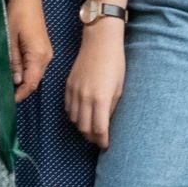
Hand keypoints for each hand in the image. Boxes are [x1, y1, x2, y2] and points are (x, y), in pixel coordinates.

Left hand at [5, 0, 51, 101]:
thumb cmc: (17, 15)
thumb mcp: (9, 39)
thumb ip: (13, 62)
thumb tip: (16, 81)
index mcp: (38, 56)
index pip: (31, 83)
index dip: (20, 95)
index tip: (7, 102)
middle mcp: (46, 57)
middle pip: (34, 81)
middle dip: (21, 91)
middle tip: (4, 96)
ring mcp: (46, 53)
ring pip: (35, 75)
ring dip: (23, 82)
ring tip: (7, 87)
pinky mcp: (43, 50)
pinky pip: (35, 67)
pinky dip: (26, 73)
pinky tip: (15, 74)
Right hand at [64, 23, 126, 147]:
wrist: (100, 42)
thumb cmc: (115, 63)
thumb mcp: (119, 87)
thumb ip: (112, 107)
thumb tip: (107, 122)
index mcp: (101, 99)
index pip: (99, 129)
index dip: (102, 140)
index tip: (106, 145)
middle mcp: (85, 97)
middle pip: (84, 128)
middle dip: (92, 138)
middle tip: (98, 140)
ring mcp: (74, 91)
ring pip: (74, 120)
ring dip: (82, 128)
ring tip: (90, 130)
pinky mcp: (68, 86)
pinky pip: (68, 108)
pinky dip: (74, 116)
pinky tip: (81, 116)